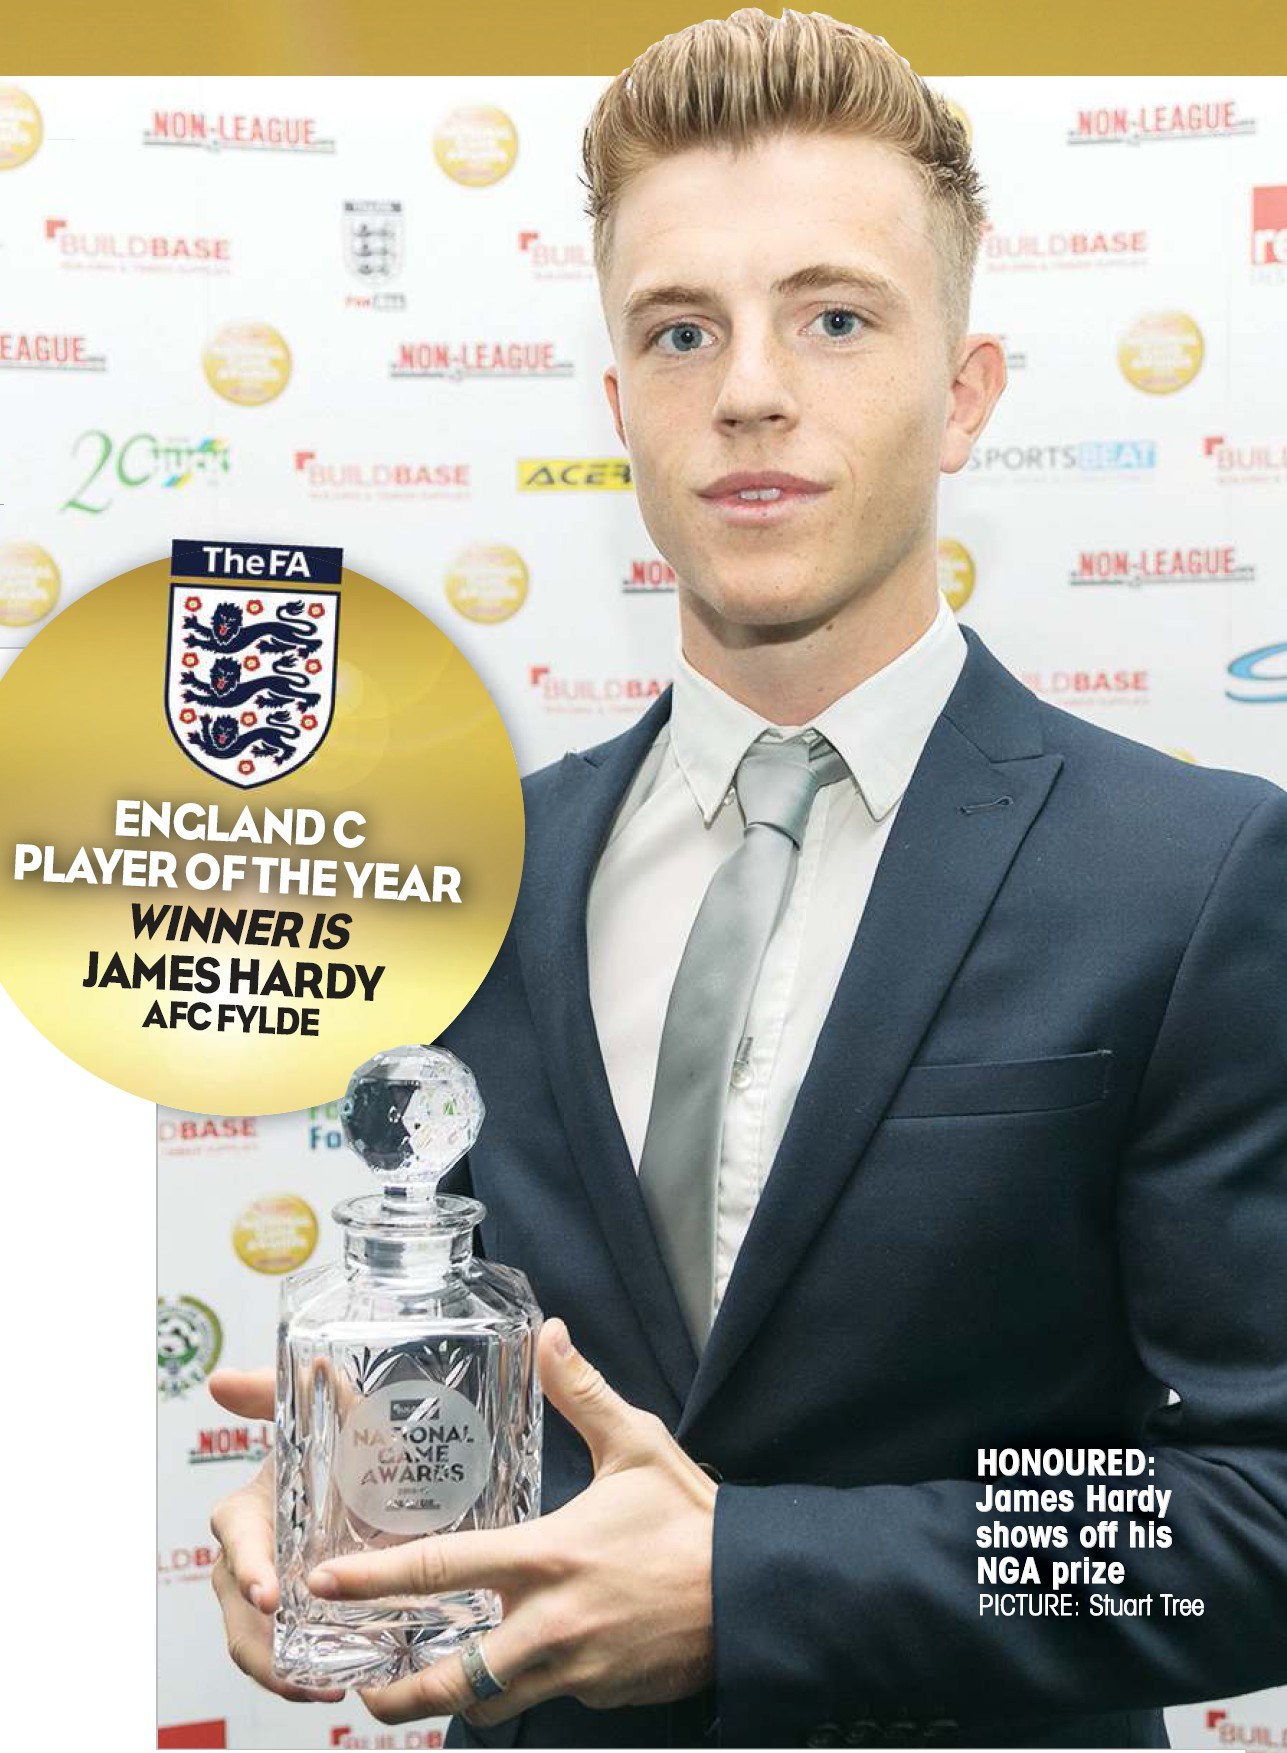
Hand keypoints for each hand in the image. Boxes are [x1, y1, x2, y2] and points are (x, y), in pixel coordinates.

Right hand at [206, 1367, 344, 1703]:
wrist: (378, 1479)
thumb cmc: (347, 1440)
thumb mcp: (329, 1409)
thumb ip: (277, 1389)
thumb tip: (218, 1380)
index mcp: (247, 1510)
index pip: (236, 1540)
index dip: (249, 1567)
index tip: (269, 1593)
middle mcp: (246, 1558)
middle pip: (239, 1613)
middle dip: (262, 1648)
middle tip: (300, 1673)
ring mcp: (265, 1596)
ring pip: (255, 1646)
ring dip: (283, 1674)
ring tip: (327, 1687)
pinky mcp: (289, 1622)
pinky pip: (281, 1659)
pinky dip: (301, 1677)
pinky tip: (338, 1684)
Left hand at [308, 1319, 717, 1728]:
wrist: (755, 1596)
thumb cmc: (692, 1520)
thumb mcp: (637, 1444)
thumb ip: (581, 1393)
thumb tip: (549, 1334)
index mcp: (546, 1557)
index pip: (441, 1571)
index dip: (374, 1582)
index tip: (323, 1585)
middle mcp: (549, 1625)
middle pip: (451, 1678)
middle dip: (397, 1694)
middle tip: (362, 1690)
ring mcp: (574, 1671)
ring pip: (491, 1702)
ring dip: (455, 1698)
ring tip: (425, 1687)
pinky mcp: (599, 1696)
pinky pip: (543, 1700)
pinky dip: (519, 1690)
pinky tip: (513, 1669)